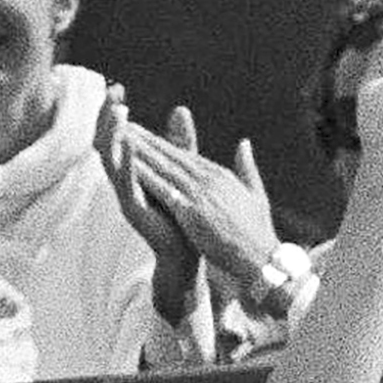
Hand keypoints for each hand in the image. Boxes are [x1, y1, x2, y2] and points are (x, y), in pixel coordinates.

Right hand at [95, 82, 196, 276]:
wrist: (185, 250)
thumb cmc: (179, 211)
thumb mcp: (179, 167)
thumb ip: (178, 140)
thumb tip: (181, 108)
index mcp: (131, 170)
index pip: (116, 134)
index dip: (113, 111)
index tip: (118, 87)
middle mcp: (122, 180)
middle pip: (105, 142)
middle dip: (106, 116)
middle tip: (113, 92)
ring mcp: (125, 193)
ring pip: (110, 159)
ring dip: (113, 133)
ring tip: (119, 111)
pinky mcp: (133, 207)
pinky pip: (125, 180)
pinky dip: (126, 160)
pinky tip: (129, 142)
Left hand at [115, 103, 284, 274]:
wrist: (262, 258)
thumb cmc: (258, 232)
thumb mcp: (254, 193)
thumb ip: (246, 167)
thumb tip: (243, 143)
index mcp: (221, 175)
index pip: (186, 155)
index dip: (163, 142)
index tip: (144, 132)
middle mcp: (210, 179)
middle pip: (172, 155)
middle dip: (147, 139)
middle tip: (123, 124)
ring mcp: (201, 194)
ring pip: (165, 166)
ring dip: (141, 151)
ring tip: (120, 137)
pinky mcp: (193, 211)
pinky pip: (164, 190)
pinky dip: (147, 176)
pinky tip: (129, 168)